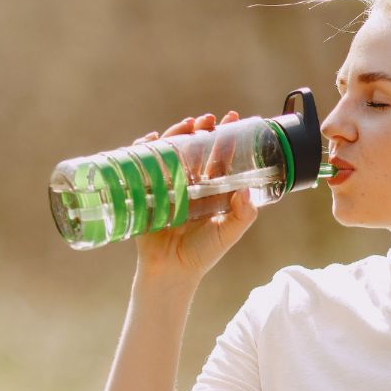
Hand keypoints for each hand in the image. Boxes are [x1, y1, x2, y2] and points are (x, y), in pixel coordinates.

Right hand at [132, 111, 258, 281]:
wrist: (171, 272)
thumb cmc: (203, 253)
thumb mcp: (228, 232)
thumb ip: (243, 214)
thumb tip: (247, 191)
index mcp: (211, 189)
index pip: (220, 157)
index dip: (226, 137)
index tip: (233, 119)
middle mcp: (190, 184)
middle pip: (195, 149)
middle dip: (201, 130)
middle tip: (207, 119)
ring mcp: (167, 186)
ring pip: (172, 152)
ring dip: (177, 134)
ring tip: (187, 124)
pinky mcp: (146, 193)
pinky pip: (143, 166)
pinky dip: (145, 150)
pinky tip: (151, 140)